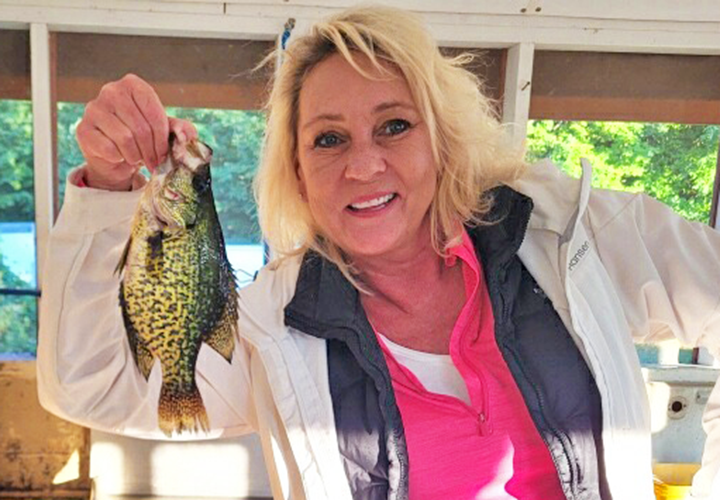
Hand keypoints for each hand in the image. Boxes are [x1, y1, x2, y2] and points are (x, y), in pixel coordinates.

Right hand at [76, 73, 197, 190]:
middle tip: (154, 162)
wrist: (115, 155)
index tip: (165, 153)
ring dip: (136, 155)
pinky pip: (108, 148)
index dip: (163, 139)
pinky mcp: (83, 129)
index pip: (154, 114)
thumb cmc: (142, 137)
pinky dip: (119, 158)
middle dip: (151, 151)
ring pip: (124, 138)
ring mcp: (94, 108)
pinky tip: (119, 156)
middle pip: (140, 128)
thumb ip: (180, 129)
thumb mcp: (164, 130)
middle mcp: (111, 91)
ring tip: (137, 158)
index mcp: (133, 85)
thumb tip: (187, 135)